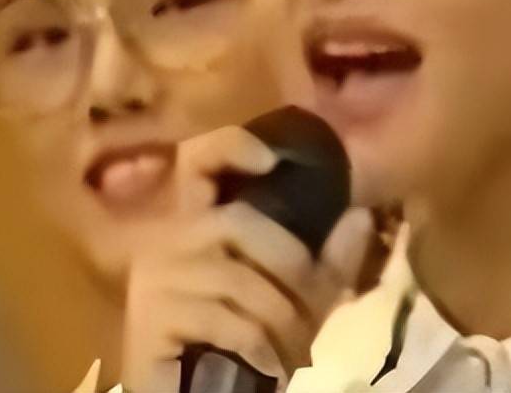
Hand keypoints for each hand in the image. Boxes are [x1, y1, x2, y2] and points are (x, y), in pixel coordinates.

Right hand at [121, 125, 373, 392]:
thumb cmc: (245, 345)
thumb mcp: (298, 300)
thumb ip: (328, 260)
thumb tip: (360, 215)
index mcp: (199, 220)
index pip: (200, 158)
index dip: (231, 146)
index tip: (271, 160)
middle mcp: (167, 237)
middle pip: (239, 222)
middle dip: (294, 268)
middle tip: (318, 309)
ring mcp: (154, 278)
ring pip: (240, 280)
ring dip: (283, 320)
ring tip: (299, 351)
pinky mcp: (149, 320)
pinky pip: (225, 321)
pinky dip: (259, 346)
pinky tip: (267, 364)